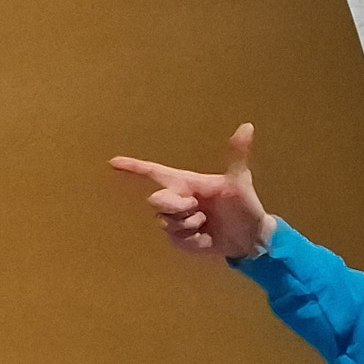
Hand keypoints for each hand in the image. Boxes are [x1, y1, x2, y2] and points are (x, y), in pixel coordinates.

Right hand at [108, 124, 277, 261]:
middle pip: (157, 200)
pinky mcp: (178, 238)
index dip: (133, 167)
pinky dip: (190, 238)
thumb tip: (248, 125)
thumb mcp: (240, 181)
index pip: (154, 172)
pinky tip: (204, 235)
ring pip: (164, 220)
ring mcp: (176, 219)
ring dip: (188, 224)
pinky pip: (173, 237)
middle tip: (198, 208)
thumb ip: (237, 155)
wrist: (250, 238)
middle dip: (176, 206)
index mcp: (186, 183)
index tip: (112, 162)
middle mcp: (177, 199)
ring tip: (205, 222)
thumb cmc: (245, 206)